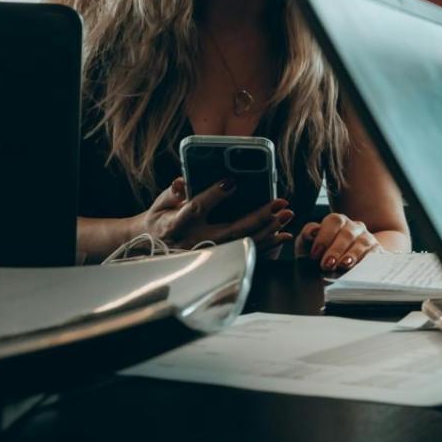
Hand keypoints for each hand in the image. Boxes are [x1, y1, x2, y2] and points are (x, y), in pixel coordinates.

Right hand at [141, 177, 293, 250]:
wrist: (154, 245)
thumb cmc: (161, 218)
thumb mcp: (160, 204)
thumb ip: (173, 193)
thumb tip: (182, 182)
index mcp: (177, 224)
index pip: (196, 208)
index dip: (213, 196)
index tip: (231, 182)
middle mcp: (195, 241)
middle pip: (230, 229)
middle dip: (258, 216)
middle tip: (280, 203)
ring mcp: (208, 253)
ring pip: (242, 243)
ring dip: (268, 230)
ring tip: (287, 215)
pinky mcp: (219, 259)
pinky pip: (246, 252)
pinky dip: (267, 245)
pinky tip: (284, 235)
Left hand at [296, 212, 381, 271]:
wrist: (342, 261)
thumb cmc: (322, 252)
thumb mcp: (309, 244)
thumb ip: (307, 236)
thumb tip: (312, 233)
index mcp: (337, 222)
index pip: (334, 221)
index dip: (324, 237)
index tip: (314, 255)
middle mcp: (354, 227)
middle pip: (347, 234)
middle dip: (336, 250)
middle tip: (326, 264)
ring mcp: (367, 238)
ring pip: (362, 243)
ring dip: (352, 255)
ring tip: (343, 265)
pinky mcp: (377, 251)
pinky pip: (375, 254)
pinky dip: (367, 260)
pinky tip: (359, 269)